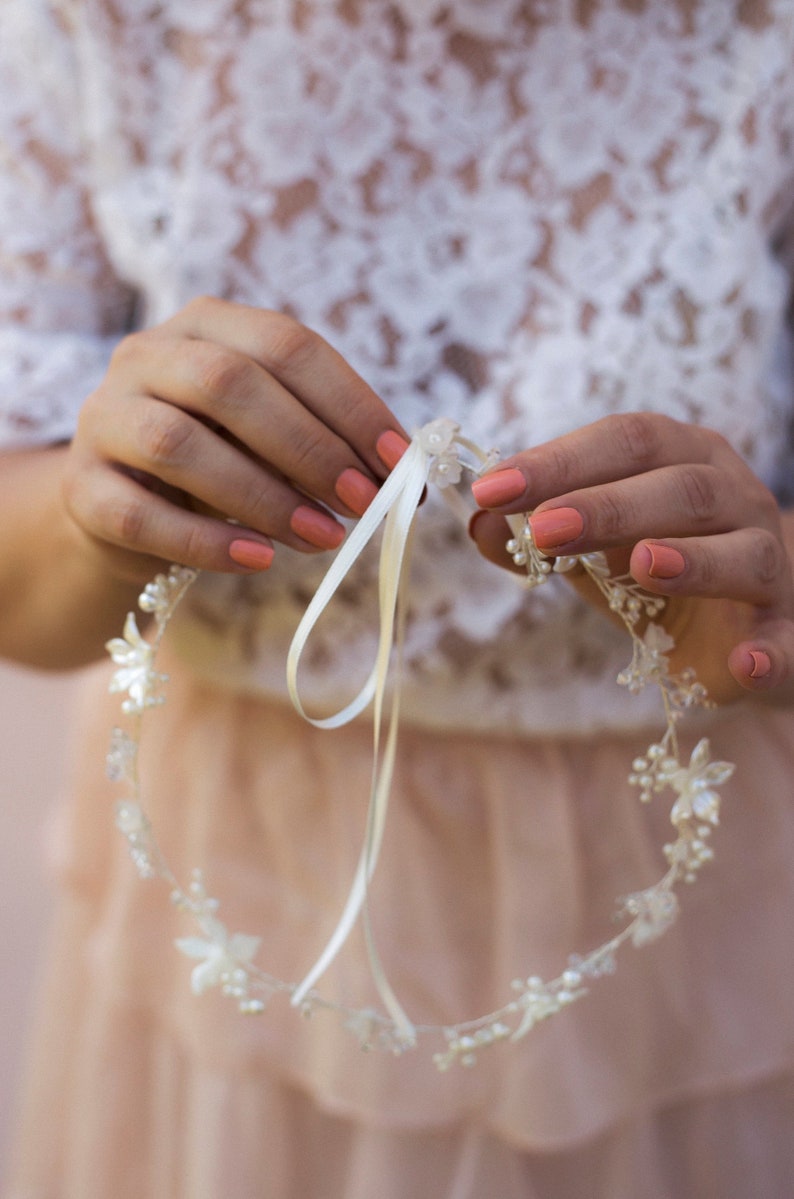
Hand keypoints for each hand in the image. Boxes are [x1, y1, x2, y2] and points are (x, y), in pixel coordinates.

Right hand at [62, 297, 407, 582]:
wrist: (122, 507)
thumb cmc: (218, 461)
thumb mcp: (269, 435)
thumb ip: (322, 438)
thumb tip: (400, 473)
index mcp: (207, 325)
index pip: (286, 345)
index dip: (349, 402)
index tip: (397, 460)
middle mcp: (146, 356)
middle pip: (229, 385)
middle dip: (310, 446)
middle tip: (364, 501)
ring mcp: (104, 418)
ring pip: (178, 444)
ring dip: (263, 496)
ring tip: (324, 538)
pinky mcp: (82, 488)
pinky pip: (140, 516)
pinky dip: (207, 541)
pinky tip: (260, 560)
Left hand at [469, 413, 793, 704]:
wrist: (746, 621)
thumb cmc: (660, 569)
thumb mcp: (595, 549)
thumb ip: (539, 537)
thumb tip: (477, 524)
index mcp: (683, 459)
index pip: (626, 442)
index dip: (560, 460)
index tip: (492, 489)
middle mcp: (736, 498)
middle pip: (682, 488)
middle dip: (610, 505)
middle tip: (544, 528)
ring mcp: (770, 564)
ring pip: (744, 552)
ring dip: (695, 560)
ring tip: (644, 566)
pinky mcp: (786, 630)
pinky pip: (788, 639)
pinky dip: (770, 652)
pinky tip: (746, 663)